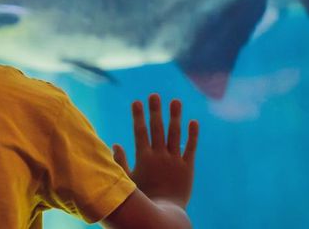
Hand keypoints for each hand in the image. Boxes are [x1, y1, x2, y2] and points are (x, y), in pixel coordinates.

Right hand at [113, 94, 198, 208]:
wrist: (164, 213)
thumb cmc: (143, 198)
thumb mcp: (128, 180)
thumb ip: (121, 162)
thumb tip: (115, 144)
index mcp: (144, 158)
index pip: (140, 131)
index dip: (138, 115)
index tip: (136, 101)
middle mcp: (160, 156)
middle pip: (157, 128)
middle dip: (155, 110)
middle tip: (154, 95)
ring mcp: (175, 161)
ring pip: (175, 134)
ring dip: (175, 116)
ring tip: (176, 101)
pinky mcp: (187, 168)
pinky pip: (190, 148)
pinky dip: (192, 135)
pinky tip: (193, 122)